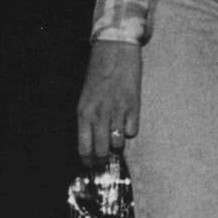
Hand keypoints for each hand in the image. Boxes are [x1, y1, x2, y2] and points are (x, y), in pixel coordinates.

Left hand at [77, 40, 141, 165]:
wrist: (115, 51)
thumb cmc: (99, 74)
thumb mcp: (86, 97)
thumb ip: (88, 119)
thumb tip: (93, 142)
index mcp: (83, 113)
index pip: (84, 147)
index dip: (88, 161)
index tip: (91, 166)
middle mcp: (99, 115)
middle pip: (101, 150)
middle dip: (103, 159)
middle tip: (105, 160)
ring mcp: (117, 111)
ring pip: (118, 144)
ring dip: (117, 144)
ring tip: (116, 136)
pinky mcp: (133, 107)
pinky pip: (132, 132)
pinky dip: (129, 130)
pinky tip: (127, 120)